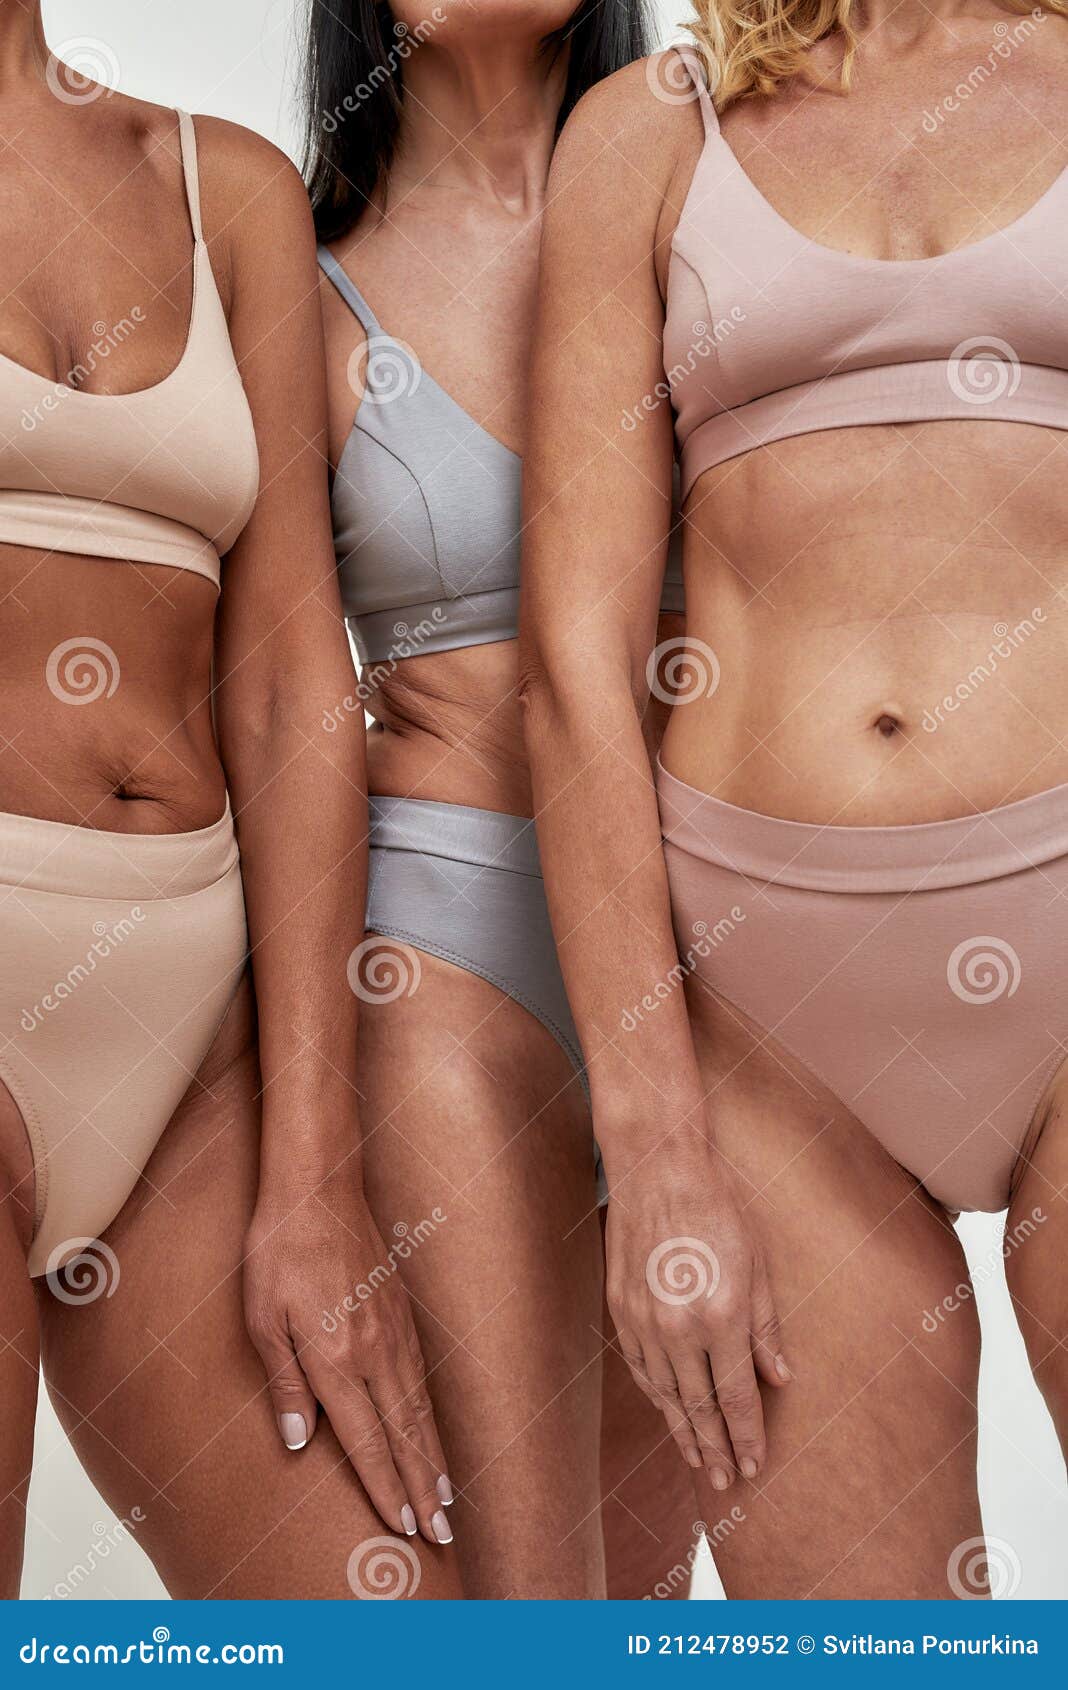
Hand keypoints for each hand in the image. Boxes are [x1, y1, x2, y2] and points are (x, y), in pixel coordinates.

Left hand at [243, 1169, 453, 1546]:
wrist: (317, 1186)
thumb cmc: (278, 1250)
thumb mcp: (262, 1319)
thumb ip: (283, 1382)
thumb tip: (297, 1440)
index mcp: (337, 1358)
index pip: (367, 1440)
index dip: (385, 1487)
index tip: (402, 1526)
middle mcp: (375, 1350)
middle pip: (406, 1433)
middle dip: (424, 1487)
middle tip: (442, 1532)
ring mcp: (394, 1328)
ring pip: (421, 1405)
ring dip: (434, 1454)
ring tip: (448, 1493)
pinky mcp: (401, 1308)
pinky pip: (421, 1374)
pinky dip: (432, 1411)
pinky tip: (432, 1425)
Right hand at [604, 1133, 790, 1488]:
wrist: (658, 1168)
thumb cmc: (717, 1208)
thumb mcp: (758, 1265)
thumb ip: (767, 1328)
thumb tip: (780, 1378)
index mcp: (721, 1316)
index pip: (738, 1396)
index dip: (748, 1434)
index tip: (755, 1464)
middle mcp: (678, 1327)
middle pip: (699, 1405)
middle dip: (715, 1447)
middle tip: (724, 1481)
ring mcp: (643, 1319)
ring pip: (663, 1392)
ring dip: (681, 1430)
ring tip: (695, 1459)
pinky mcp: (620, 1307)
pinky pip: (637, 1366)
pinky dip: (652, 1394)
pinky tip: (664, 1409)